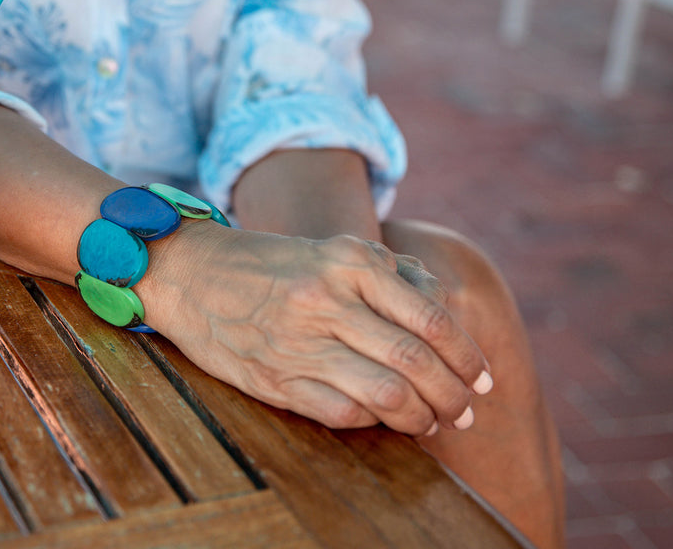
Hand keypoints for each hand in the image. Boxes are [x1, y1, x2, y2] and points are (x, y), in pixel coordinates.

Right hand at [141, 223, 491, 435]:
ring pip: (388, 394)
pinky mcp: (275, 378)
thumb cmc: (270, 264)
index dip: (467, 356)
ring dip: (422, 418)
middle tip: (466, 411)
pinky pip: (344, 413)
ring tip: (431, 423)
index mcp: (350, 261)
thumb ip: (387, 273)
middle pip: (416, 361)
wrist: (191, 273)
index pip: (431, 319)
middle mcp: (328, 299)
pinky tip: (383, 420)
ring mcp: (299, 341)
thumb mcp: (330, 250)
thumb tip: (442, 309)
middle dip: (454, 396)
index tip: (482, 378)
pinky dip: (375, 422)